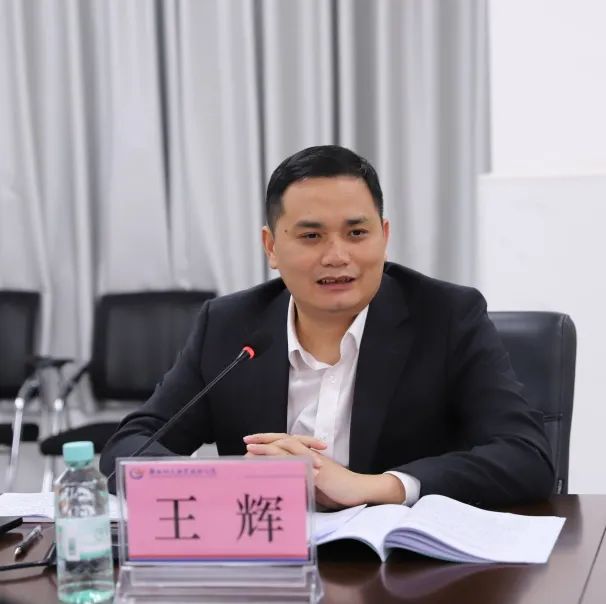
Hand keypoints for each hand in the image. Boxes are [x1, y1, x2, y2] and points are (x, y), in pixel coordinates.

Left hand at [243, 433, 405, 508]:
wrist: (359, 491)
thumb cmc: (338, 490)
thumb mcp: (314, 485)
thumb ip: (300, 481)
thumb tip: (282, 486)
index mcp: (307, 457)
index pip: (285, 445)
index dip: (268, 443)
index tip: (251, 445)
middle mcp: (308, 455)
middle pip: (283, 440)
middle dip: (264, 439)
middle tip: (246, 439)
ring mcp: (313, 461)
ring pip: (287, 447)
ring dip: (267, 446)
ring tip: (250, 446)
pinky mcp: (317, 470)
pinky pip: (298, 463)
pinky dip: (283, 461)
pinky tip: (271, 462)